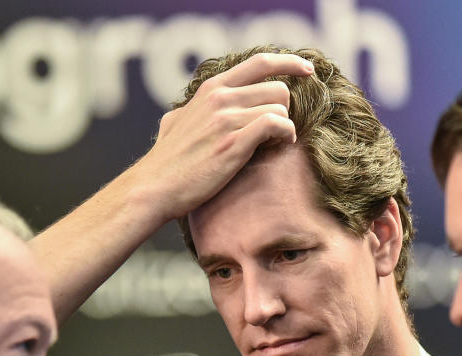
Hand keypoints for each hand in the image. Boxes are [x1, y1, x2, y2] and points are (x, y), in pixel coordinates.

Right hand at [134, 52, 313, 220]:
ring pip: (280, 108)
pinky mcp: (235, 142)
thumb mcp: (175, 121)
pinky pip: (277, 125)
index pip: (259, 62)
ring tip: (274, 144)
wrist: (155, 187)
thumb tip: (190, 109)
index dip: (289, 62)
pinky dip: (286, 136)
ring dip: (285, 127)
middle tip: (276, 131)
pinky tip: (279, 146)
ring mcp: (227, 119)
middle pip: (278, 88)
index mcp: (211, 89)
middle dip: (284, 111)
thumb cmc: (166, 162)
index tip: (307, 70)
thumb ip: (192, 109)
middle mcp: (220, 98)